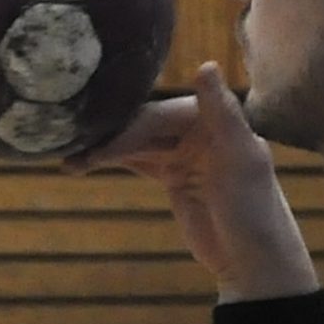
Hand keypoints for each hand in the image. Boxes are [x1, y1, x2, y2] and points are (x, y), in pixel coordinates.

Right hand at [68, 62, 319, 302]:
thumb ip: (222, 111)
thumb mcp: (240, 159)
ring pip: (137, 144)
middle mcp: (200, 128)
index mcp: (216, 117)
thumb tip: (207, 63)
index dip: (129, 126)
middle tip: (72, 151)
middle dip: (110, 139)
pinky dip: (113, 162)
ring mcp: (185, 152)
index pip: (161, 114)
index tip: (95, 135)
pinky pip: (138, 161)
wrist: (254, 259)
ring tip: (70, 162)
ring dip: (105, 151)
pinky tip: (84, 164)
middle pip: (145, 127)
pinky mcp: (174, 175)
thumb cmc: (253, 209)